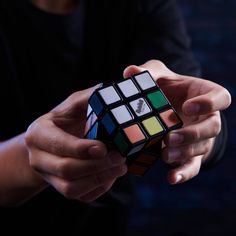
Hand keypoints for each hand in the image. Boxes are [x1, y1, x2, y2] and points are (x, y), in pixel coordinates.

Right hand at [25, 86, 126, 202]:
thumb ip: (90, 96)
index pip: (58, 145)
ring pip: (71, 189)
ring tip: (120, 168)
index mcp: (39, 134)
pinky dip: (98, 189)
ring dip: (99, 179)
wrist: (55, 140)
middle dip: (95, 166)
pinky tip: (111, 176)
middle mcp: (39, 157)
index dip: (81, 149)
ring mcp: (49, 176)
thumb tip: (114, 87)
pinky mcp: (60, 187)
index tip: (103, 148)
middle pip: (65, 170)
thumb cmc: (67, 119)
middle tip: (119, 158)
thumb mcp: (75, 104)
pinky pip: (79, 196)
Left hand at [124, 60, 230, 183]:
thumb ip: (147, 72)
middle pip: (212, 128)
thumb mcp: (157, 75)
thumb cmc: (166, 87)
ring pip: (200, 148)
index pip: (220, 97)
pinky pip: (192, 166)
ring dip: (183, 153)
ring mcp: (200, 138)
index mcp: (204, 95)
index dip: (209, 103)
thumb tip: (129, 72)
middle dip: (192, 134)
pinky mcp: (191, 154)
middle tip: (171, 138)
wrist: (166, 106)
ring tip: (164, 155)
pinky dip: (183, 173)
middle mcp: (207, 118)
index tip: (189, 106)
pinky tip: (171, 178)